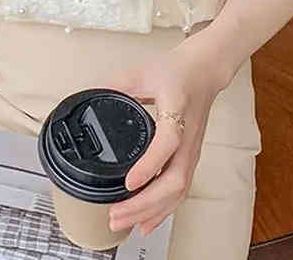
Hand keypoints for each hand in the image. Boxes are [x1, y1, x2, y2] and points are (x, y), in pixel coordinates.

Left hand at [97, 37, 223, 236]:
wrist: (204, 71)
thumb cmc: (176, 70)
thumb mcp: (141, 71)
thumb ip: (114, 85)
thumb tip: (88, 99)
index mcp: (176, 109)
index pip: (168, 141)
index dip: (149, 164)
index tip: (129, 182)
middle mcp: (188, 136)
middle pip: (174, 179)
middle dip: (145, 203)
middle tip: (115, 214)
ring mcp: (192, 150)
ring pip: (178, 191)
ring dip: (151, 211)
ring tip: (124, 222)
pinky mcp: (190, 158)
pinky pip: (180, 191)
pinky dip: (163, 210)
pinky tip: (146, 222)